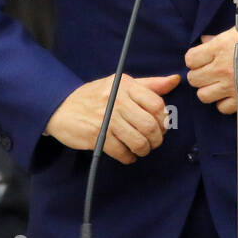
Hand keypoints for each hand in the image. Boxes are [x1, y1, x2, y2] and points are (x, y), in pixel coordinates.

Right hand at [45, 73, 179, 163]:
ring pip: (138, 140)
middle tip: (153, 142)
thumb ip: (149, 85)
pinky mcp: (96, 135)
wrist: (61, 107)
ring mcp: (106, 118)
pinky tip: (128, 154)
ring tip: (141, 149)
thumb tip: (176, 80)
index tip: (160, 126)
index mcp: (125, 85)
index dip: (163, 119)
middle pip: (149, 125)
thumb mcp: (120, 85)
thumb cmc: (95, 96)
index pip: (156, 104)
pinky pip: (122, 151)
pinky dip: (129, 157)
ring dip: (144, 149)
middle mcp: (117, 100)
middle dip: (156, 139)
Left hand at [185, 16, 237, 113]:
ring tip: (218, 83)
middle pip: (194, 79)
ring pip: (204, 96)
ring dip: (208, 90)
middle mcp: (222, 68)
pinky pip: (223, 108)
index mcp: (220, 47)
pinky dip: (224, 103)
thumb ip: (221, 36)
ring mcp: (233, 86)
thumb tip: (206, 42)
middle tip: (210, 71)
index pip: (190, 59)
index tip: (203, 58)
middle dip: (199, 74)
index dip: (195, 58)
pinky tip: (231, 93)